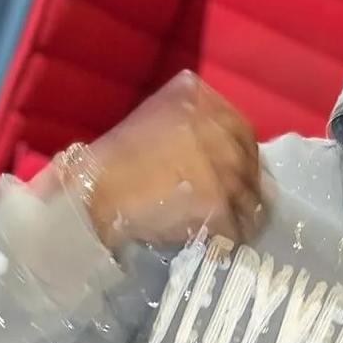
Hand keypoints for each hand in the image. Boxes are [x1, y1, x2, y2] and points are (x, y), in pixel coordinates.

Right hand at [85, 71, 263, 246]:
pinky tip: (220, 240)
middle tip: (235, 206)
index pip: (242, 132)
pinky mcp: (218, 203)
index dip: (244, 158)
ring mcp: (220, 167)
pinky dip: (231, 236)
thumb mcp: (155, 123)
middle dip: (246, 187)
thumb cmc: (115, 163)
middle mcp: (215, 129)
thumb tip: (225, 153)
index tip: (239, 176)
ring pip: (249, 197)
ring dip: (243, 215)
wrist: (93, 196)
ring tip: (230, 227)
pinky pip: (238, 225)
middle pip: (248, 164)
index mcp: (199, 102)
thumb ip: (193, 130)